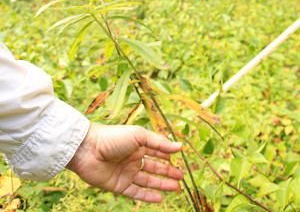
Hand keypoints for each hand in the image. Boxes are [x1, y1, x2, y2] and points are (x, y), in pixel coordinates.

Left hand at [67, 124, 182, 202]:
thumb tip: (180, 146)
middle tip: (182, 178)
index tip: (181, 159)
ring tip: (176, 188)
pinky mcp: (119, 185)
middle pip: (154, 167)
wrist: (88, 150)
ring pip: (148, 181)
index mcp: (137, 144)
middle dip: (168, 172)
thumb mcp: (139, 136)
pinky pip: (136, 193)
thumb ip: (159, 143)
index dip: (168, 155)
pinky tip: (160, 198)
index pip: (157, 150)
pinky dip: (148, 196)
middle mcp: (133, 158)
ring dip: (162, 184)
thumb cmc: (113, 137)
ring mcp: (126, 172)